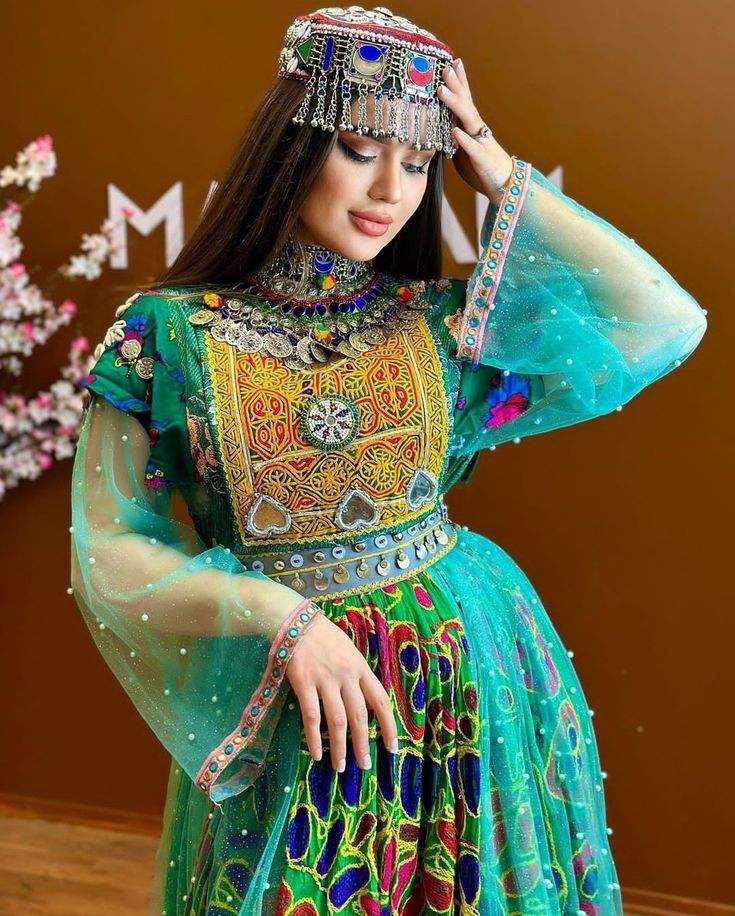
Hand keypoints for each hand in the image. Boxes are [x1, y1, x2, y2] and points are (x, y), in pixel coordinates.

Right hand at [285, 611, 398, 771]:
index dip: (389, 726)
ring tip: (341, 767)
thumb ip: (357, 675)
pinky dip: (314, 738)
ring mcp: (325, 679)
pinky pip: (312, 716)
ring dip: (340, 748)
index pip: (381, 701)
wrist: (296, 621)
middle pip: (360, 715)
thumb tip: (366, 704)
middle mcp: (346, 675)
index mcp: (360, 667)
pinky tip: (317, 754)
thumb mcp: (349, 651)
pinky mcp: (304, 683)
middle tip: (364, 765)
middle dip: (363, 744)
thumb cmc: (324, 636)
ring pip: (337, 721)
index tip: (392, 748)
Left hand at [437, 58, 514, 204]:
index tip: (450, 61)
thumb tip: (432, 127)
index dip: (458, 82)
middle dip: (456, 84)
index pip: (465, 100)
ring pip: (469, 120)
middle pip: (466, 103)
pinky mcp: (483, 160)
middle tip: (445, 67)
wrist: (504, 186)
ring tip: (443, 91)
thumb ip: (450, 136)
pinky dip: (463, 139)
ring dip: (456, 104)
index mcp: (471, 127)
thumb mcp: (461, 148)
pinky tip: (454, 131)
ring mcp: (481, 143)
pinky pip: (472, 148)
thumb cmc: (480, 167)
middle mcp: (477, 130)